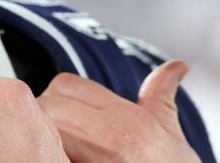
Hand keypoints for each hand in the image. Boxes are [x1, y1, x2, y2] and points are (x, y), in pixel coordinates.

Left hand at [37, 61, 200, 162]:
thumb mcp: (172, 139)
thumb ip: (161, 99)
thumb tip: (177, 67)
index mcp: (129, 120)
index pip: (66, 84)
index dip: (61, 98)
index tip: (65, 116)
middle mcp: (111, 136)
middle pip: (48, 104)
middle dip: (46, 116)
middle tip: (54, 136)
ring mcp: (94, 160)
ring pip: (43, 130)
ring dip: (43, 138)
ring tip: (54, 150)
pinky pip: (47, 156)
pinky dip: (46, 156)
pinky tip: (57, 160)